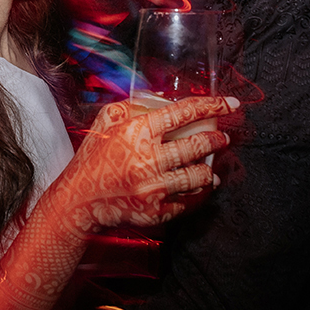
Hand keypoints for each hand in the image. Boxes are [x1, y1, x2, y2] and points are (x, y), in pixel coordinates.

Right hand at [53, 96, 235, 234]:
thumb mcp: (104, 121)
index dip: (212, 105)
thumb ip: (130, 105)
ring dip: (209, 170)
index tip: (229, 104)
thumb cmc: (92, 158)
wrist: (79, 200)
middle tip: (222, 138)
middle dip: (217, 139)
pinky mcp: (155, 211)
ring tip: (211, 167)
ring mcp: (153, 188)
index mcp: (137, 132)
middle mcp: (148, 159)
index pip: (184, 113)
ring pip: (198, 176)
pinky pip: (187, 202)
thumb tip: (157, 98)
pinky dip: (196, 195)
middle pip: (198, 145)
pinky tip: (198, 189)